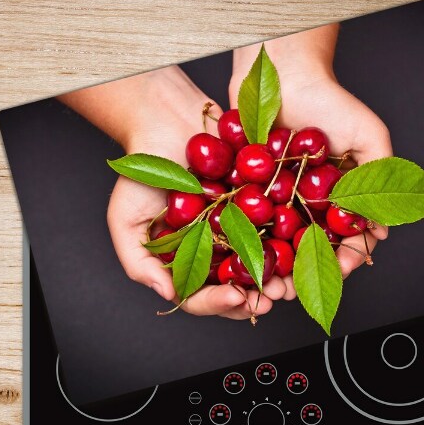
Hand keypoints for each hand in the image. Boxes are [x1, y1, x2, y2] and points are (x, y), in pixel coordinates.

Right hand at [59, 66, 278, 318]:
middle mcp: (213, 249)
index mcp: (184, 260)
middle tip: (270, 298)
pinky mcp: (259, 205)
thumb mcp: (126, 220)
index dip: (217, 303)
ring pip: (260, 264)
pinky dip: (288, 242)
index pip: (199, 295)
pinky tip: (297, 248)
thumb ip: (139, 263)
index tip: (234, 298)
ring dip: (276, 278)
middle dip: (255, 298)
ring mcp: (238, 229)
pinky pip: (276, 228)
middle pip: (235, 287)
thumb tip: (169, 294)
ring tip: (286, 283)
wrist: (169, 121)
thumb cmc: (143, 169)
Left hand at [229, 27, 391, 288]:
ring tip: (268, 285)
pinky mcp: (249, 190)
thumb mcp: (369, 137)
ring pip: (277, 243)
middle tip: (296, 291)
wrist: (284, 73)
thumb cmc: (331, 101)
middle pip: (309, 248)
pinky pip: (248, 222)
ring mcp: (278, 199)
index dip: (345, 258)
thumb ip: (381, 179)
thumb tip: (381, 230)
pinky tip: (242, 258)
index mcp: (339, 197)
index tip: (340, 271)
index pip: (345, 238)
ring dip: (273, 268)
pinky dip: (246, 241)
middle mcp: (308, 203)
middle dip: (304, 274)